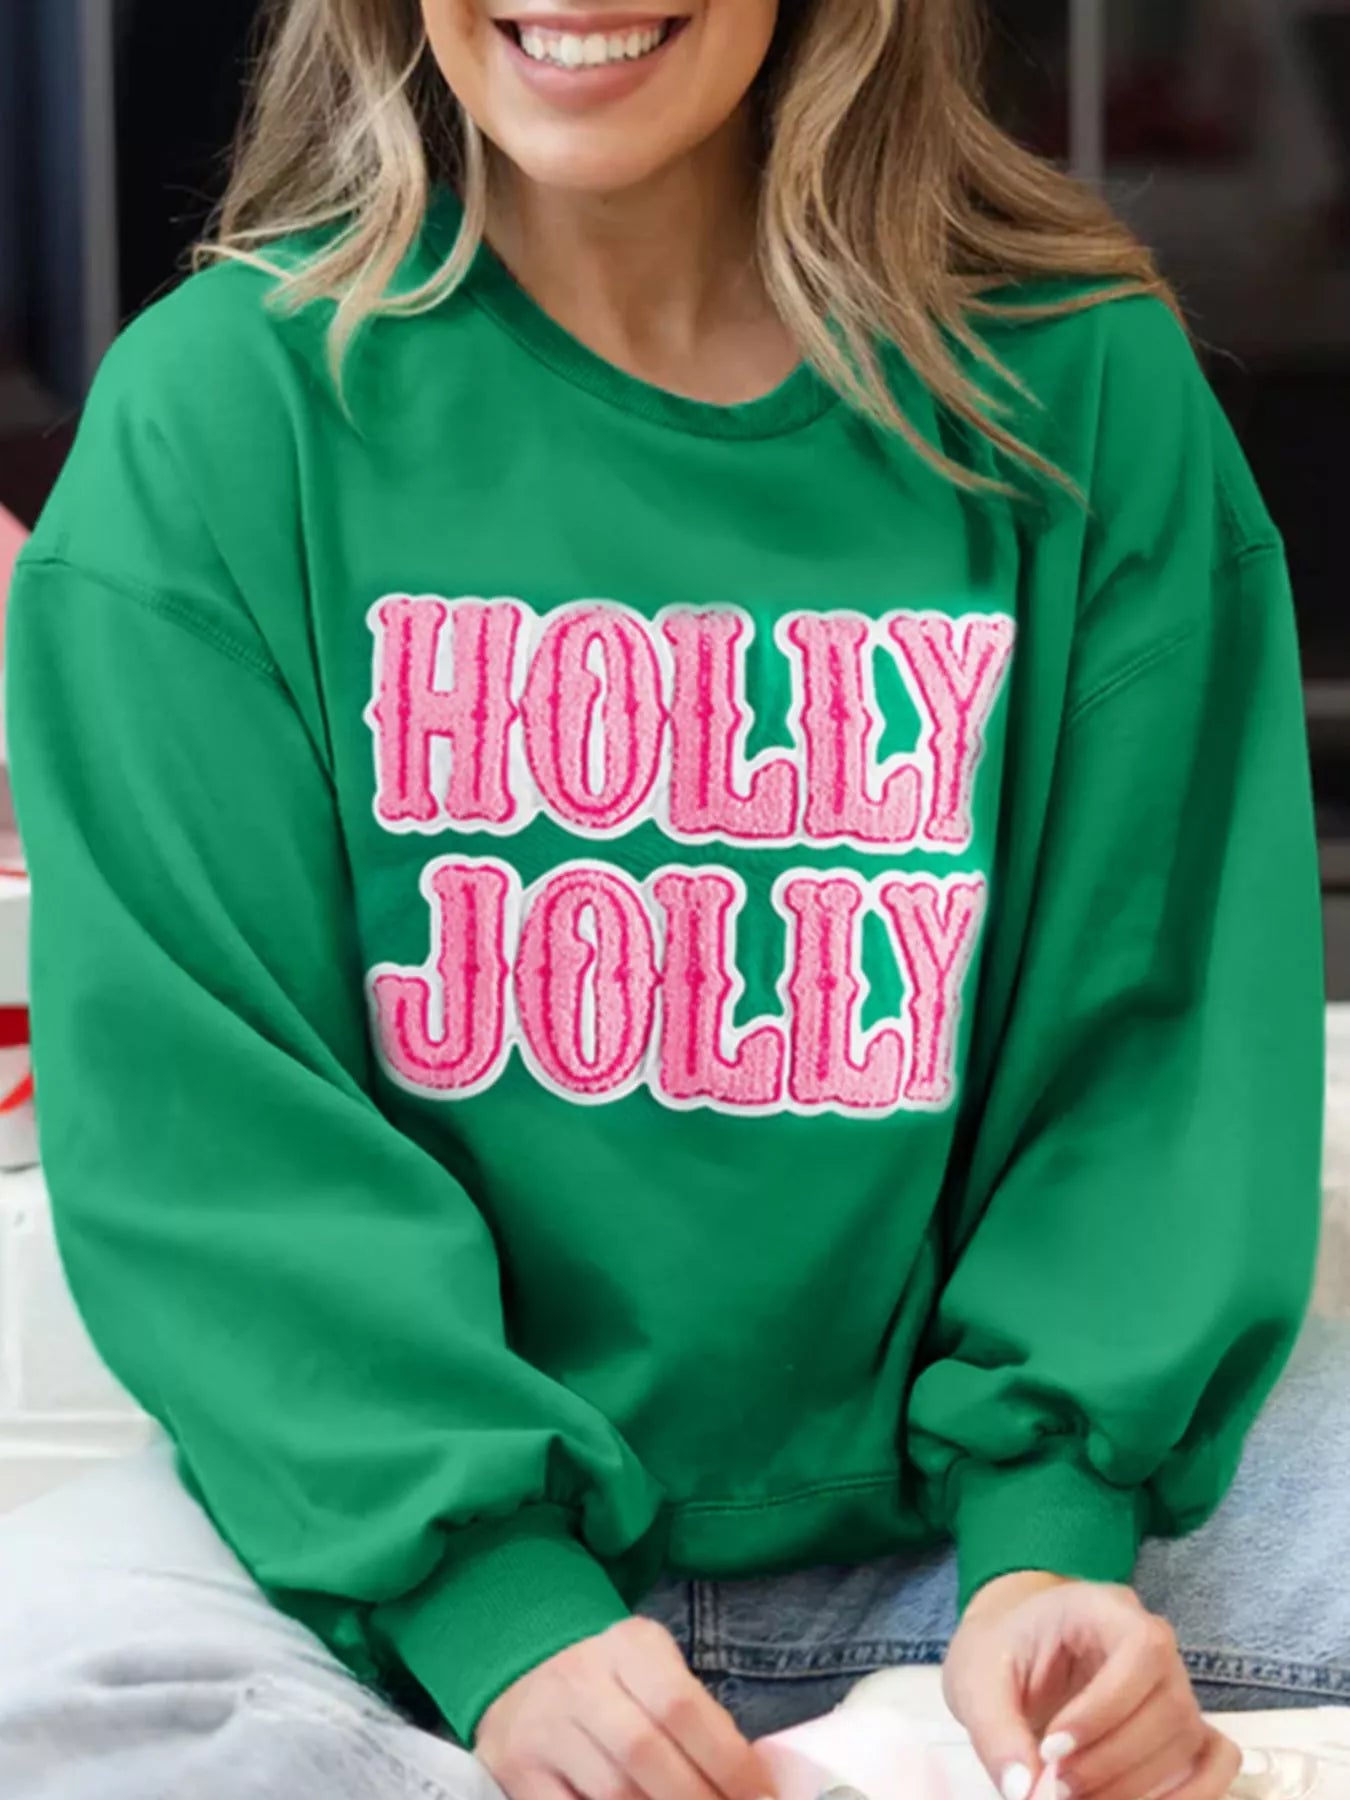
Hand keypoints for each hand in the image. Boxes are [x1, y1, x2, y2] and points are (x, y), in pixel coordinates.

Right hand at [475, 1616, 773, 1799]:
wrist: (525, 1668)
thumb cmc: (614, 1679)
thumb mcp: (657, 1670)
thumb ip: (701, 1717)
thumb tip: (761, 1781)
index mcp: (628, 1646)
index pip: (682, 1706)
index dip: (729, 1762)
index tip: (764, 1797)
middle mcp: (580, 1679)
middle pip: (647, 1754)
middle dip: (700, 1798)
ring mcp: (544, 1727)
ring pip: (612, 1793)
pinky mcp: (517, 1770)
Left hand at [942, 1572, 1239, 1799]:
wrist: (1011, 1650)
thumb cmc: (999, 1652)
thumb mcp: (976, 1680)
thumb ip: (997, 1733)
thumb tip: (1025, 1792)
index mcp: (1105, 1608)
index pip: (1141, 1649)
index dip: (1105, 1708)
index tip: (1053, 1750)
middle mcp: (1153, 1642)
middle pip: (1169, 1705)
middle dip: (1112, 1760)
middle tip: (1057, 1789)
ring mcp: (1174, 1685)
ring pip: (1187, 1739)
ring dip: (1137, 1786)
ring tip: (1077, 1799)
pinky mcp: (1180, 1727)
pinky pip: (1215, 1761)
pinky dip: (1193, 1794)